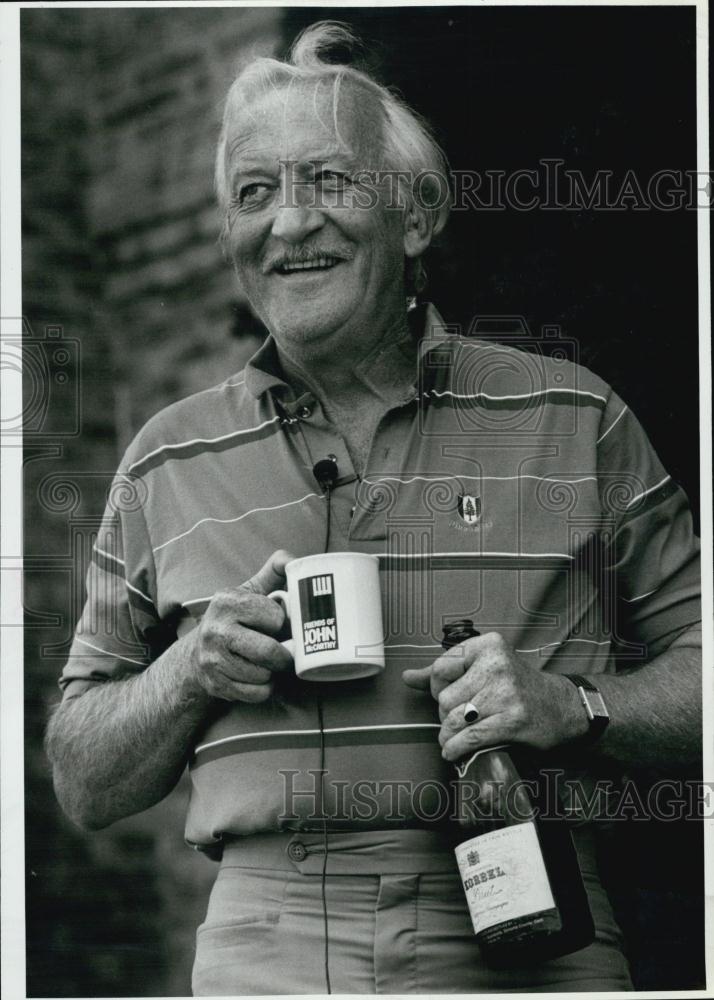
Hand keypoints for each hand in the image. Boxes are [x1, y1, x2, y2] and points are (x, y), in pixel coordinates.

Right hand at [188, 549, 294, 702]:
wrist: (196, 656)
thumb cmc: (233, 620)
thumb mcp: (248, 592)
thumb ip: (273, 572)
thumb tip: (294, 560)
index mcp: (226, 601)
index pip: (275, 616)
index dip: (282, 622)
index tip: (276, 623)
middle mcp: (215, 630)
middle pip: (269, 652)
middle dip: (284, 654)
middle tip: (284, 651)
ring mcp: (213, 660)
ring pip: (264, 674)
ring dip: (272, 671)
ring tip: (266, 662)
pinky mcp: (216, 685)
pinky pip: (256, 693)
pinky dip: (264, 688)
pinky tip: (257, 677)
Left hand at [402, 632, 587, 759]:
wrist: (561, 707)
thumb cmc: (516, 686)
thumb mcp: (483, 668)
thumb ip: (444, 672)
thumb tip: (408, 678)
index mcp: (488, 645)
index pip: (440, 668)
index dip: (438, 688)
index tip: (450, 696)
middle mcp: (497, 665)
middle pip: (444, 698)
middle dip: (445, 713)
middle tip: (461, 717)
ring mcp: (506, 693)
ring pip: (454, 719)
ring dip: (449, 735)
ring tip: (454, 737)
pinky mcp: (513, 720)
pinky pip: (470, 737)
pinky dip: (457, 748)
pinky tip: (454, 751)